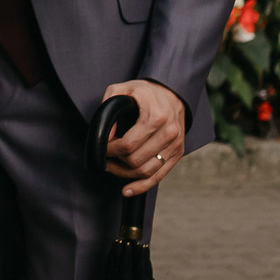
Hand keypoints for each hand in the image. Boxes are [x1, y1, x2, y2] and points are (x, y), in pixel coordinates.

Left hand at [102, 78, 189, 195]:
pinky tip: (127, 190)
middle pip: (136, 160)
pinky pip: (158, 177)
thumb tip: (106, 135)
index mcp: (156, 117)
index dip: (110, 150)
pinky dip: (142, 186)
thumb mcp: (122, 89)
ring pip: (146, 171)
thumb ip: (108, 107)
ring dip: (125, 174)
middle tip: (104, 158)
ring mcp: (175, 146)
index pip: (128, 145)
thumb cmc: (144, 92)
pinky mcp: (177, 154)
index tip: (102, 147)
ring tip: (112, 168)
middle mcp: (169, 133)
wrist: (172, 93)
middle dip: (115, 163)